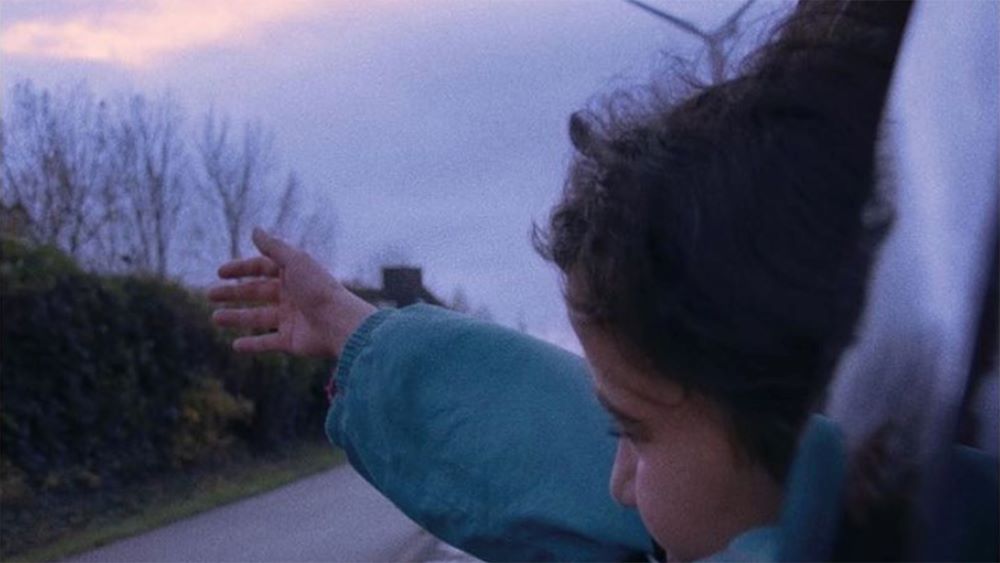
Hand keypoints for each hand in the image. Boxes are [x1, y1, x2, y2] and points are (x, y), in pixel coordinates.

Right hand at [209, 228, 375, 357]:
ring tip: (214, 318)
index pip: (262, 269)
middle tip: (209, 294)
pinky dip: (252, 345)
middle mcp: (292, 296)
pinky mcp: (292, 341)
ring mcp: (292, 319)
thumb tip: (255, 229)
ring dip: (236, 318)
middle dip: (233, 293)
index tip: (220, 272)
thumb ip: (273, 247)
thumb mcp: (295, 261)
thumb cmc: (318, 289)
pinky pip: (268, 342)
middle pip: (257, 293)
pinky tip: (235, 345)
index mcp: (294, 275)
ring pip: (258, 318)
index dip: (241, 269)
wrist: (339, 323)